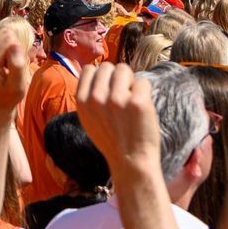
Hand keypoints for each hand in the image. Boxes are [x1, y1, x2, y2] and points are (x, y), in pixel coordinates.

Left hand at [0, 30, 31, 113]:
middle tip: (13, 66)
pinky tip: (5, 63)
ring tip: (8, 65)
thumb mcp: (17, 86)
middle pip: (7, 35)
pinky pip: (1, 38)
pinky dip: (7, 49)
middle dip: (15, 48)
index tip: (16, 67)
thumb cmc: (8, 96)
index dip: (19, 51)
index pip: (11, 39)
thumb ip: (17, 66)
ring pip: (5, 35)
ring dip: (11, 48)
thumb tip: (16, 45)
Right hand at [74, 62, 160, 176]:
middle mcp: (97, 98)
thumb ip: (89, 96)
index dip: (102, 77)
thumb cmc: (112, 140)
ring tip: (132, 100)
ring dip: (131, 81)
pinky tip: (142, 108)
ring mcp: (117, 99)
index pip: (89, 69)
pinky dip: (145, 92)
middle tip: (123, 96)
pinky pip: (142, 81)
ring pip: (124, 69)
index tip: (109, 89)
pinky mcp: (138, 102)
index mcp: (82, 101)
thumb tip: (97, 71)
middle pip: (108, 66)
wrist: (131, 162)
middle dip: (117, 77)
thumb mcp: (88, 119)